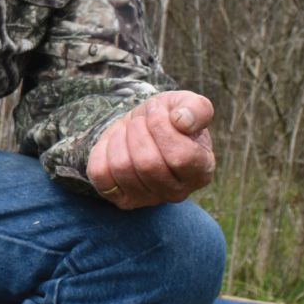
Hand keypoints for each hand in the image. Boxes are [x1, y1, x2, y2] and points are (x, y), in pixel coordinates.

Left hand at [86, 91, 215, 209]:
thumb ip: (196, 108)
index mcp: (201, 169)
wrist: (141, 127)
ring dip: (120, 139)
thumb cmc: (168, 117)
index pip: (180, 157)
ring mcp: (149, 199)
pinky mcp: (122, 199)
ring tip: (129, 131)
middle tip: (139, 121)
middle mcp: (179, 192)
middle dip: (138, 131)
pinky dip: (102, 151)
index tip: (157, 110)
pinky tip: (114, 145)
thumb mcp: (185, 103)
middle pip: (148, 164)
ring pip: (122, 168)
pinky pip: (101, 175)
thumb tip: (183, 121)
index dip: (162, 127)